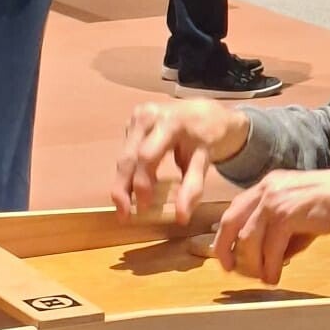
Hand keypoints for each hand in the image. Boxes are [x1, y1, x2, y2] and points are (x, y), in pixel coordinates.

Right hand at [112, 98, 252, 220]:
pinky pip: (126, 152)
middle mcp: (146, 116)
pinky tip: (131, 189)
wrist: (205, 112)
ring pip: (123, 156)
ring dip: (122, 182)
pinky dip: (128, 172)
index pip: (146, 156)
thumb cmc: (207, 136)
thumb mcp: (205, 160)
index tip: (143, 208)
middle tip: (124, 215)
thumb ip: (193, 187)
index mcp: (168, 122)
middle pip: (128, 157)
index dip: (142, 183)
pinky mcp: (131, 123)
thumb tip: (181, 217)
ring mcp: (136, 117)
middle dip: (123, 187)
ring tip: (125, 207)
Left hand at [213, 167, 329, 284]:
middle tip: (232, 271)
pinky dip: (270, 266)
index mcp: (266, 185)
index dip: (224, 236)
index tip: (225, 257)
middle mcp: (265, 189)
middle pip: (231, 222)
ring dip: (252, 264)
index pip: (234, 210)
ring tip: (263, 278)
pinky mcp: (287, 214)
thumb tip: (265, 260)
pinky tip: (274, 277)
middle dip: (226, 249)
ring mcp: (274, 200)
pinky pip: (270, 247)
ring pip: (249, 239)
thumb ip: (279, 231)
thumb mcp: (298, 213)